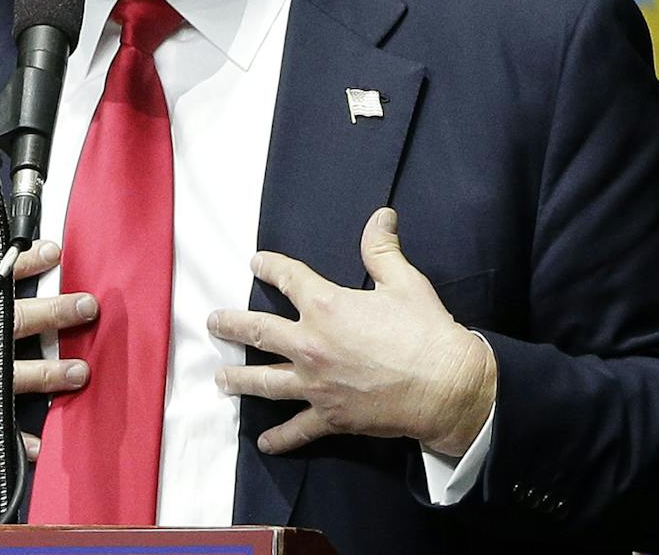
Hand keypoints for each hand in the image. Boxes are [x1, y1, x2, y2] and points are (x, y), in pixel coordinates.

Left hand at [208, 208, 496, 457]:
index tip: (256, 263)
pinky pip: (298, 429)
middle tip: (213, 323)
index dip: (270, 267)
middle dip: (232, 325)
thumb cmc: (426, 331)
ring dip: (239, 380)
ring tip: (220, 379)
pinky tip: (264, 443)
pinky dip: (280, 438)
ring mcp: (316, 384)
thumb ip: (382, 248)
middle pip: (259, 332)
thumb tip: (381, 215)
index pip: (288, 278)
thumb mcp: (403, 281)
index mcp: (327, 306)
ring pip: (265, 382)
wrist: (446, 387)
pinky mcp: (330, 416)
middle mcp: (311, 344)